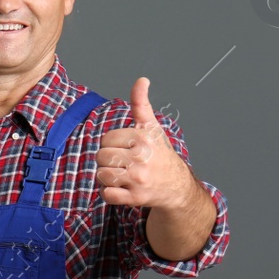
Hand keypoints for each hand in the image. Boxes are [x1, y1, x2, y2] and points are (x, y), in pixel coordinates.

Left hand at [95, 78, 193, 208]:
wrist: (177, 186)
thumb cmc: (159, 154)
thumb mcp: (151, 127)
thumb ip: (141, 103)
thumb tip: (141, 80)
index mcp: (143, 138)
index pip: (106, 138)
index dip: (112, 143)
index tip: (124, 147)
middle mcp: (141, 158)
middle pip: (101, 156)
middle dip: (107, 159)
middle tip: (122, 162)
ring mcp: (138, 179)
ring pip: (101, 175)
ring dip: (107, 176)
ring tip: (121, 174)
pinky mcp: (135, 198)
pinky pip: (107, 195)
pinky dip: (109, 193)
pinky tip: (120, 188)